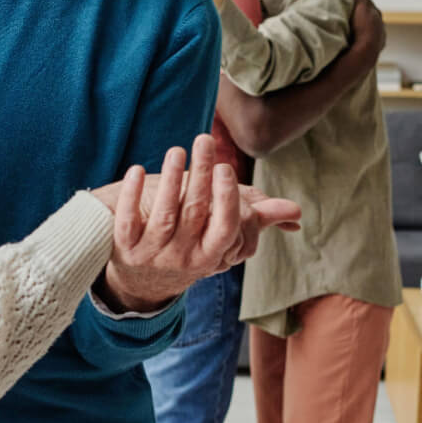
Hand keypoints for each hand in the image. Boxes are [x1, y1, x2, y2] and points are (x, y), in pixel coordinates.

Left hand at [91, 135, 301, 311]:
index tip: (225, 167)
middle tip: (204, 140)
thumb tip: (297, 213)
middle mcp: (183, 256)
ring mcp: (152, 253)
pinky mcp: (124, 247)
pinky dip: (130, 195)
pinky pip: (126, 221)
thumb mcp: (219, 240)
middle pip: (194, 213)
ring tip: (177, 149)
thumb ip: (257, 220)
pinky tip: (136, 168)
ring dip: (170, 179)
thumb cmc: (191, 248)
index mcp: (210, 254)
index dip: (225, 198)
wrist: (142, 282)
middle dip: (200, 174)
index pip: (224, 228)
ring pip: (163, 215)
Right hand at [350, 0, 385, 61]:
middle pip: (373, 17)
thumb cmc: (362, 28)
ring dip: (368, 28)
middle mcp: (381, 25)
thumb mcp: (359, 8)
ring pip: (374, 29)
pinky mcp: (378, 47)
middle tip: (356, 14)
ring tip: (358, 29)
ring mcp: (380, 36)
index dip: (362, 2)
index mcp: (377, 14)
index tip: (355, 1)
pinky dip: (368, 40)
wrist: (366, 51)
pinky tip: (362, 41)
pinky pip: (373, 41)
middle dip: (366, 15)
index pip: (369, 4)